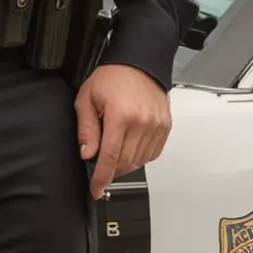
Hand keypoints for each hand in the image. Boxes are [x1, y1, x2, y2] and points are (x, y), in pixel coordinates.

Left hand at [74, 64, 170, 200]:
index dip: (101, 178)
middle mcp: (142, 122)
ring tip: (116, 148)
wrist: (139, 62)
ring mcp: (156, 125)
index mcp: (120, 116)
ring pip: (139, 161)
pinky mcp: (165, 126)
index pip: (109, 157)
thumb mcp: (87, 98)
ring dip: (125, 163)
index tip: (96, 189)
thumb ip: (87, 129)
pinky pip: (152, 154)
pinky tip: (131, 145)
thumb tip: (87, 153)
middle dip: (111, 169)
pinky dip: (140, 156)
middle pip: (124, 163)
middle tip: (101, 162)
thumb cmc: (113, 77)